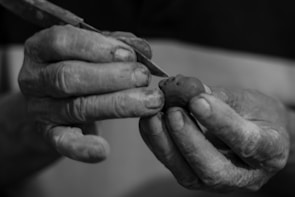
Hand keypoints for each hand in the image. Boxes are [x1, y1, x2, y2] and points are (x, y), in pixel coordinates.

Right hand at [19, 25, 162, 162]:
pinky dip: (82, 148)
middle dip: (111, 77)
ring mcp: (38, 109)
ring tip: (149, 102)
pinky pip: (63, 142)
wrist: (52, 100)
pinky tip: (103, 150)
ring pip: (75, 107)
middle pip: (68, 77)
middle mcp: (33, 78)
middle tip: (143, 78)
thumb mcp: (89, 52)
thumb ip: (113, 46)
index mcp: (40, 48)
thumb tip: (144, 50)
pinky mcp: (47, 134)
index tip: (129, 55)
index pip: (62, 42)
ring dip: (116, 105)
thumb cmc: (76, 68)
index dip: (97, 48)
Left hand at [139, 78, 288, 191]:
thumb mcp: (250, 101)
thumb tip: (189, 91)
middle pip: (213, 169)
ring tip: (153, 117)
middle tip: (172, 112)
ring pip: (188, 174)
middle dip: (189, 140)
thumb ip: (222, 98)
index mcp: (270, 152)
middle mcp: (244, 175)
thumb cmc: (257, 115)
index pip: (247, 142)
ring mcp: (218, 182)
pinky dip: (158, 144)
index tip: (198, 100)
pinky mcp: (196, 178)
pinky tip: (149, 123)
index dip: (220, 122)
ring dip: (166, 144)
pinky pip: (174, 166)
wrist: (256, 134)